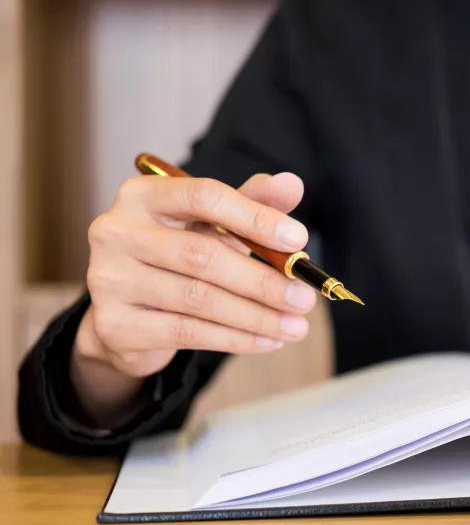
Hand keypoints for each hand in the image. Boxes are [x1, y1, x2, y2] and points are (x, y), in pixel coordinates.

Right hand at [72, 171, 318, 422]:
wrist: (127, 314)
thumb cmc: (177, 255)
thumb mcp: (213, 224)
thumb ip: (252, 202)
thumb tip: (292, 183)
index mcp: (142, 195)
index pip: (203, 196)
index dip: (255, 217)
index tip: (299, 240)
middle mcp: (117, 232)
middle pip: (203, 255)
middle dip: (263, 280)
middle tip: (305, 299)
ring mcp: (110, 279)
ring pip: (199, 299)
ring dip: (257, 316)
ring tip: (296, 326)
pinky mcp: (116, 324)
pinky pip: (188, 332)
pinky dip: (236, 338)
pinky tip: (268, 341)